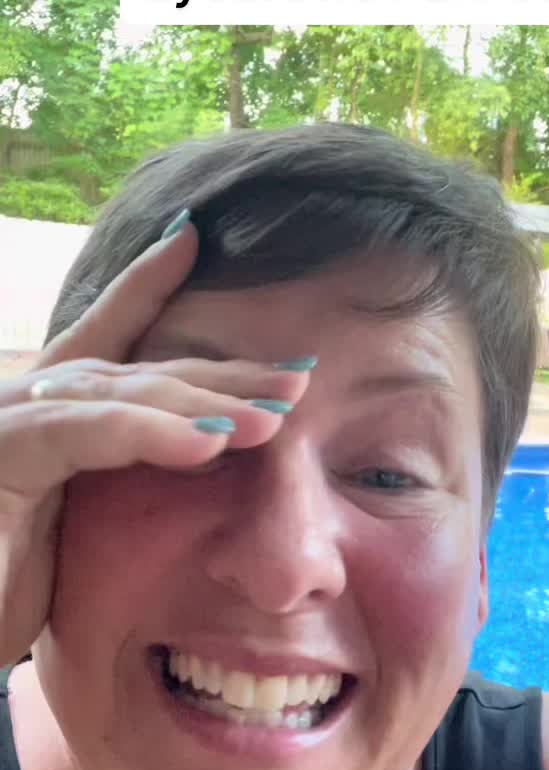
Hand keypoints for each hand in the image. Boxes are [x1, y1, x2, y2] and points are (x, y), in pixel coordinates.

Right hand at [0, 218, 311, 666]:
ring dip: (206, 402)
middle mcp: (29, 403)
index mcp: (49, 415)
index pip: (107, 341)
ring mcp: (12, 420)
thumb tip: (207, 460)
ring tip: (275, 416)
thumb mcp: (77, 532)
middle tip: (299, 374)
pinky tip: (208, 443)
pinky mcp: (5, 453)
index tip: (191, 237)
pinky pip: (89, 433)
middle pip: (139, 370)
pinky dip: (151, 433)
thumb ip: (120, 486)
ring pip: (124, 393)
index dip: (144, 285)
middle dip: (221, 372)